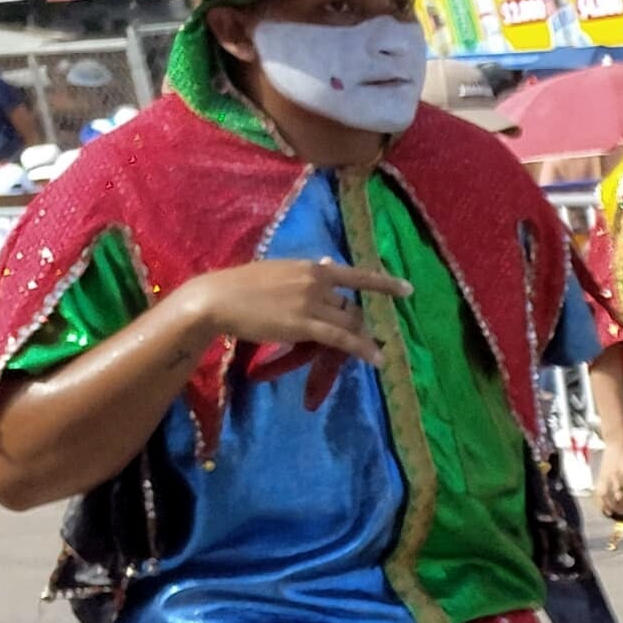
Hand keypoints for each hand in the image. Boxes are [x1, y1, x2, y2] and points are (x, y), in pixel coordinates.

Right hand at [168, 257, 404, 405]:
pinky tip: (377, 360)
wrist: (216, 299)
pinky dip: (363, 349)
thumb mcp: (278, 271)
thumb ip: (305, 272)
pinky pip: (343, 338)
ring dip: (363, 338)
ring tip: (375, 352)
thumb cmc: (240, 286)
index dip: (383, 284)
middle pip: (350, 307)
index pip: (354, 274)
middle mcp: (315, 282)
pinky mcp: (305, 324)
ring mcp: (311, 303)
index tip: (407, 289)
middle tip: (363, 338)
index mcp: (310, 267)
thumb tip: (328, 263)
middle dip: (357, 324)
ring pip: (350, 323)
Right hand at [586, 433, 622, 521]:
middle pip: (619, 498)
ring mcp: (607, 478)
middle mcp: (616, 477)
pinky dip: (602, 504)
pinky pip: (599, 494)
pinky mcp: (601, 477)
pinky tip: (607, 511)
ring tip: (621, 512)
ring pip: (608, 498)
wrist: (618, 441)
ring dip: (615, 508)